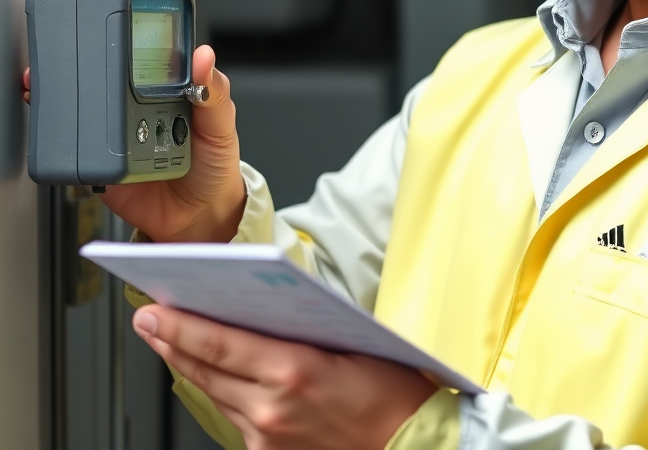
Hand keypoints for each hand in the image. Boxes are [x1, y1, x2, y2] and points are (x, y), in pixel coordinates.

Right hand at [27, 0, 246, 242]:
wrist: (188, 214)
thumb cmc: (210, 159)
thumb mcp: (220, 122)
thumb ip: (213, 93)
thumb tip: (201, 59)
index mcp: (168, 40)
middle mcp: (131, 46)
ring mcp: (102, 71)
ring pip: (71, 9)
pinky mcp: (81, 107)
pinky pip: (53, 77)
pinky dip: (39, 65)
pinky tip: (40, 59)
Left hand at [132, 305, 436, 449]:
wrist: (407, 446)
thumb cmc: (390, 392)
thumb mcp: (352, 341)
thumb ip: (303, 327)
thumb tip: (263, 304)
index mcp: (293, 372)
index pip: (219, 344)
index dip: (179, 327)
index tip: (152, 310)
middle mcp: (271, 408)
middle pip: (204, 370)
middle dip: (170, 342)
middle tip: (147, 318)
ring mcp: (266, 435)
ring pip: (213, 392)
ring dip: (188, 364)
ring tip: (169, 338)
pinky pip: (232, 414)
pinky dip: (217, 388)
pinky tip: (210, 370)